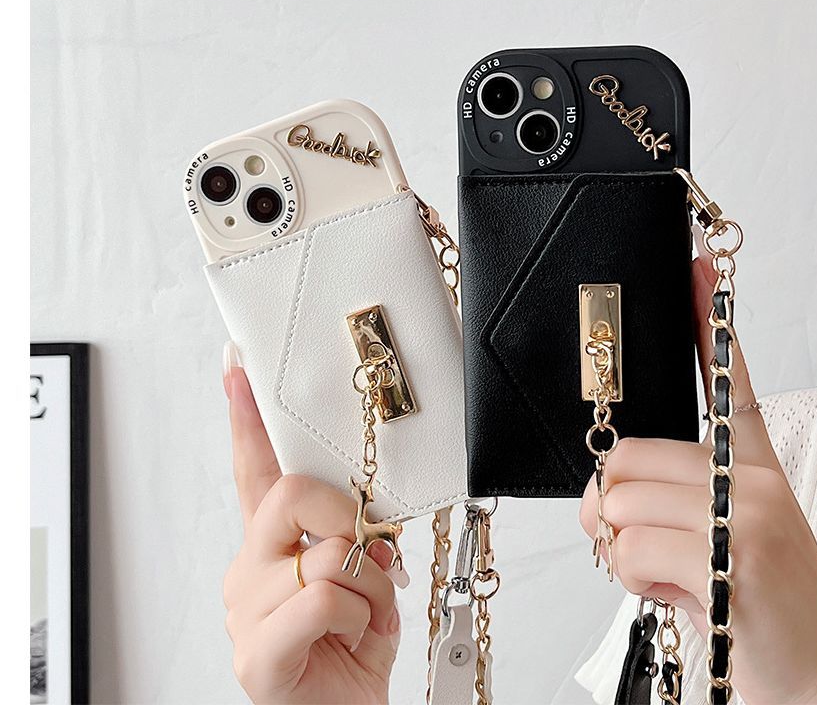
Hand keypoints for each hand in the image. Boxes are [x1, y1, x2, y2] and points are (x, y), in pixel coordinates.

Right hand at [222, 348, 402, 704]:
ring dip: (370, 583)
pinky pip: (324, 599)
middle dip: (344, 512)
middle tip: (367, 547)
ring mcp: (246, 611)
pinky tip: (355, 639)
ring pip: (323, 552)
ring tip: (371, 614)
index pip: (253, 470)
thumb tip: (370, 522)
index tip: (239, 368)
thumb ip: (357, 540)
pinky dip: (361, 617)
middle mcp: (249, 569)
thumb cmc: (351, 648)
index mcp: (271, 547)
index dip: (247, 419)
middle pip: (289, 493)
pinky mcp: (257, 655)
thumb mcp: (364, 582)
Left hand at [579, 251, 816, 703]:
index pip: (728, 377)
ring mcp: (745, 513)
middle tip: (645, 542)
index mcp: (750, 466)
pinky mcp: (735, 557)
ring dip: (624, 550)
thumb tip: (600, 489)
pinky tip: (682, 593)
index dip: (708, 316)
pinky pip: (631, 548)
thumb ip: (664, 498)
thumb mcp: (714, 537)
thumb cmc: (751, 607)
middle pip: (622, 456)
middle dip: (611, 508)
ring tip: (675, 572)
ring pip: (617, 503)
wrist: (812, 676)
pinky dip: (637, 579)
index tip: (695, 266)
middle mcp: (751, 479)